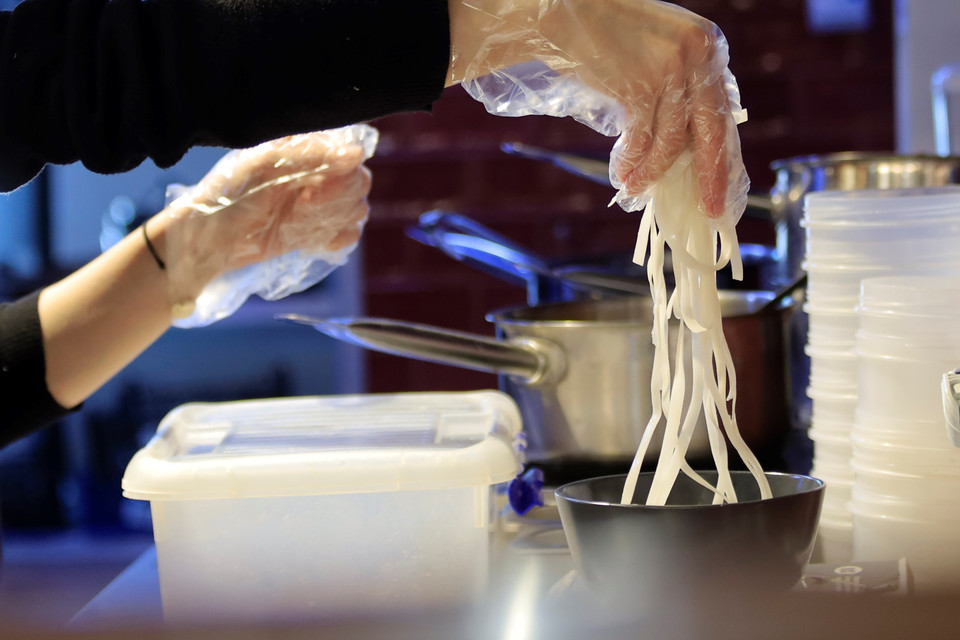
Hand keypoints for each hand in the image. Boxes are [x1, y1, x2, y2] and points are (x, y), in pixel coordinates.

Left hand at [158, 128, 374, 306]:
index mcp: (301, 150)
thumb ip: (310, 156)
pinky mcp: (311, 232)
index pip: (347, 152)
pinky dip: (340, 238)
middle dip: (341, 196)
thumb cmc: (227, 196)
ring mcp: (314, 205)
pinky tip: (319, 242)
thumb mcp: (264, 166)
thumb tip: (357, 154)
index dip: (342, 170)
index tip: (317, 186)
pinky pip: (346, 233)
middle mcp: (313, 174)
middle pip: (357, 181)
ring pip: (356, 207)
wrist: (205, 243)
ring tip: (305, 224)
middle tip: (307, 207)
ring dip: (340, 218)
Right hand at [448, 0, 745, 221]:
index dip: (721, 153)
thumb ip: (678, 86)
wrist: (564, 10)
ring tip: (635, 189)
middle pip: (712, 130)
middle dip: (711, 176)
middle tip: (710, 210)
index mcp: (710, 45)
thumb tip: (686, 144)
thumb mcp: (657, 51)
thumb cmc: (606, 33)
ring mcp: (672, 69)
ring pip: (673, 142)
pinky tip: (622, 175)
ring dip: (652, 172)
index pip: (723, 110)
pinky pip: (643, 139)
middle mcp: (701, 55)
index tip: (720, 185)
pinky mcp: (640, 85)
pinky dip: (633, 162)